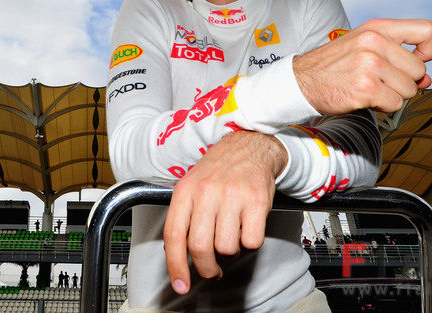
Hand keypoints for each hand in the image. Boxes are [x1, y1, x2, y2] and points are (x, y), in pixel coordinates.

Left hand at [163, 131, 286, 292]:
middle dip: (206, 268)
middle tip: (212, 269)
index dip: (176, 265)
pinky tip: (247, 226)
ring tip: (231, 236)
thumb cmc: (218, 171)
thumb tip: (177, 255)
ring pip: (226, 247)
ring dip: (230, 251)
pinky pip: (251, 240)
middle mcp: (206, 192)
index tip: (181, 284)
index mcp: (185, 191)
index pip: (174, 235)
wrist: (249, 146)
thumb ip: (183, 217)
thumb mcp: (191, 186)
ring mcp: (232, 195)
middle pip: (199, 247)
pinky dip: (250, 242)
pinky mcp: (257, 200)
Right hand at [294, 18, 431, 114]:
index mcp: (377, 28)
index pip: (427, 30)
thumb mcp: (364, 47)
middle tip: (381, 81)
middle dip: (405, 81)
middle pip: (420, 69)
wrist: (300, 81)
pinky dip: (383, 107)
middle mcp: (375, 43)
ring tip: (369, 88)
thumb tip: (427, 79)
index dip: (430, 50)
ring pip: (409, 89)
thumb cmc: (333, 65)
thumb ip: (397, 57)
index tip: (417, 60)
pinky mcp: (365, 88)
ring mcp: (370, 65)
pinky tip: (364, 98)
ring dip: (393, 95)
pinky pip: (395, 104)